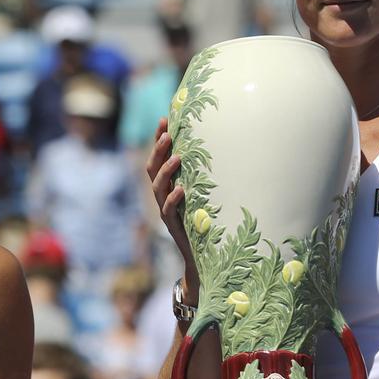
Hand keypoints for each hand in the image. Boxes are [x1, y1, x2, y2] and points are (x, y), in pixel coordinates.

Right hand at [145, 118, 198, 293]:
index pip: (157, 159)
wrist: (204, 259)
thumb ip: (206, 179)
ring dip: (166, 170)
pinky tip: (181, 189)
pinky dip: (173, 198)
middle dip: (158, 150)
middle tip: (167, 133)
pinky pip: (168, 210)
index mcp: (167, 188)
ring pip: (157, 188)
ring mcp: (166, 212)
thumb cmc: (208, 225)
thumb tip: (226, 149)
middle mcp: (163, 198)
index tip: (165, 119)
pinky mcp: (174, 226)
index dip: (158, 139)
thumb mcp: (204, 197)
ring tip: (177, 157)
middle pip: (152, 169)